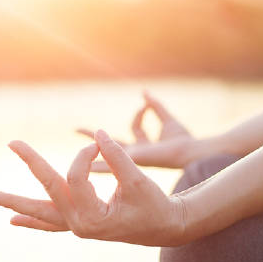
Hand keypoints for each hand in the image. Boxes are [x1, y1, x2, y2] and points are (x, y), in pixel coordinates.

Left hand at [0, 130, 187, 246]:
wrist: (166, 227)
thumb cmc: (154, 204)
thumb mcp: (138, 179)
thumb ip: (117, 156)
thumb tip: (97, 136)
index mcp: (92, 218)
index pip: (75, 177)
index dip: (86, 155)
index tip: (100, 143)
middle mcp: (79, 226)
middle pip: (43, 199)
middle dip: (21, 181)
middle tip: (3, 159)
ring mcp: (77, 227)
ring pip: (41, 214)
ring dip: (15, 203)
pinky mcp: (81, 224)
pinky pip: (51, 223)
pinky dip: (33, 221)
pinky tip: (13, 221)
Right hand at [78, 91, 195, 170]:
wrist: (188, 152)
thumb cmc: (183, 140)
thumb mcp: (166, 119)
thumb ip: (155, 106)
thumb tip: (144, 92)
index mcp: (145, 144)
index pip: (135, 127)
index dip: (140, 113)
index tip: (146, 102)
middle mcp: (136, 153)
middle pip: (111, 144)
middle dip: (95, 137)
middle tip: (76, 128)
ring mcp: (132, 158)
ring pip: (106, 154)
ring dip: (90, 148)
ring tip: (74, 141)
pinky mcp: (131, 161)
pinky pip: (111, 165)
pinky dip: (99, 167)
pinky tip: (85, 169)